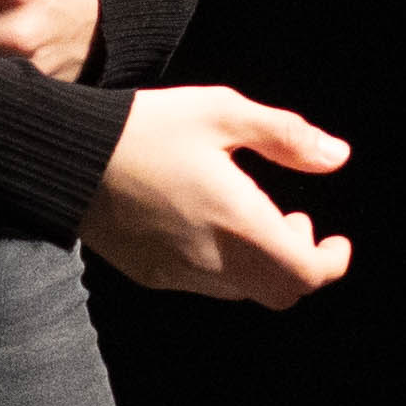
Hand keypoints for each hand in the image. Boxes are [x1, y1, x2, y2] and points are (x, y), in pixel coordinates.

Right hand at [80, 85, 353, 306]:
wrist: (68, 155)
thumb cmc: (147, 126)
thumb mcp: (222, 112)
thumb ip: (285, 137)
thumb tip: (337, 157)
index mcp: (238, 222)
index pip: (305, 273)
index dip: (331, 263)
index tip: (336, 241)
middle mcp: (211, 260)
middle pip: (280, 293)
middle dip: (300, 264)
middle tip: (295, 223)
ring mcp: (179, 273)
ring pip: (243, 293)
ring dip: (263, 266)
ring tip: (253, 218)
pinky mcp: (151, 274)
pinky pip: (204, 286)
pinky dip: (226, 267)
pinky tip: (209, 225)